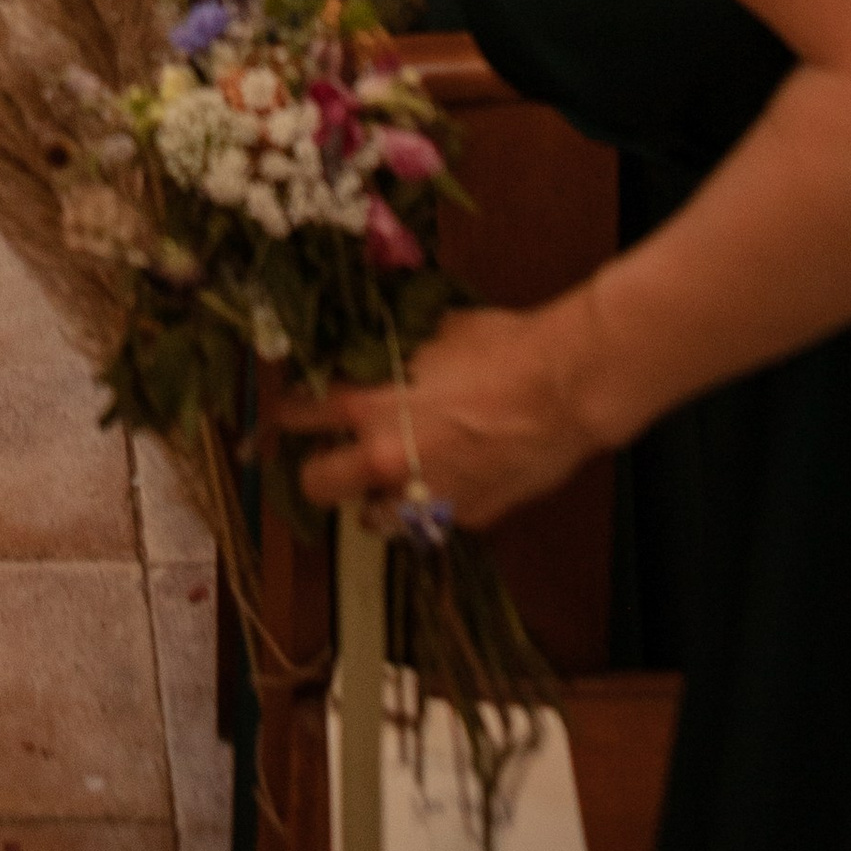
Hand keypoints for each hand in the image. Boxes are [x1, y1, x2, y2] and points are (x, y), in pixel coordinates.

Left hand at [280, 305, 594, 535]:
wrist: (561, 387)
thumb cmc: (498, 348)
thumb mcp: (430, 332)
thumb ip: (389, 349)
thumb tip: (366, 341)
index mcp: (368, 405)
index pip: (297, 416)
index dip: (289, 412)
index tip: (292, 410)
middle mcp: (385, 459)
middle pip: (315, 485)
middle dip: (314, 470)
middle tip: (328, 455)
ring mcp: (422, 497)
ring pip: (371, 516)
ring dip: (373, 496)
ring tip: (392, 475)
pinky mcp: (463, 518)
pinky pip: (428, 517)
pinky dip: (429, 502)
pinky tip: (449, 476)